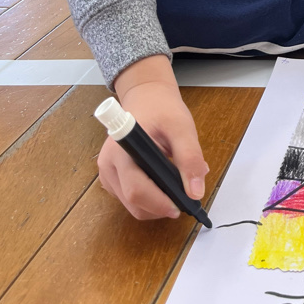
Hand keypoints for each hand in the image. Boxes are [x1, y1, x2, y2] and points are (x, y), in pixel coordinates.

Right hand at [98, 55, 208, 220]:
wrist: (146, 97)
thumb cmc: (162, 109)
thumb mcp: (182, 127)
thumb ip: (190, 157)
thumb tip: (196, 192)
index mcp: (122, 149)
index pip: (136, 189)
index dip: (160, 203)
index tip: (182, 205)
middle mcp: (108, 164)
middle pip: (133, 202)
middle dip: (160, 206)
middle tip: (183, 198)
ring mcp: (107, 173)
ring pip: (131, 205)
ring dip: (155, 204)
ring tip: (173, 185)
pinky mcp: (110, 178)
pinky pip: (129, 199)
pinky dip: (148, 198)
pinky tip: (160, 182)